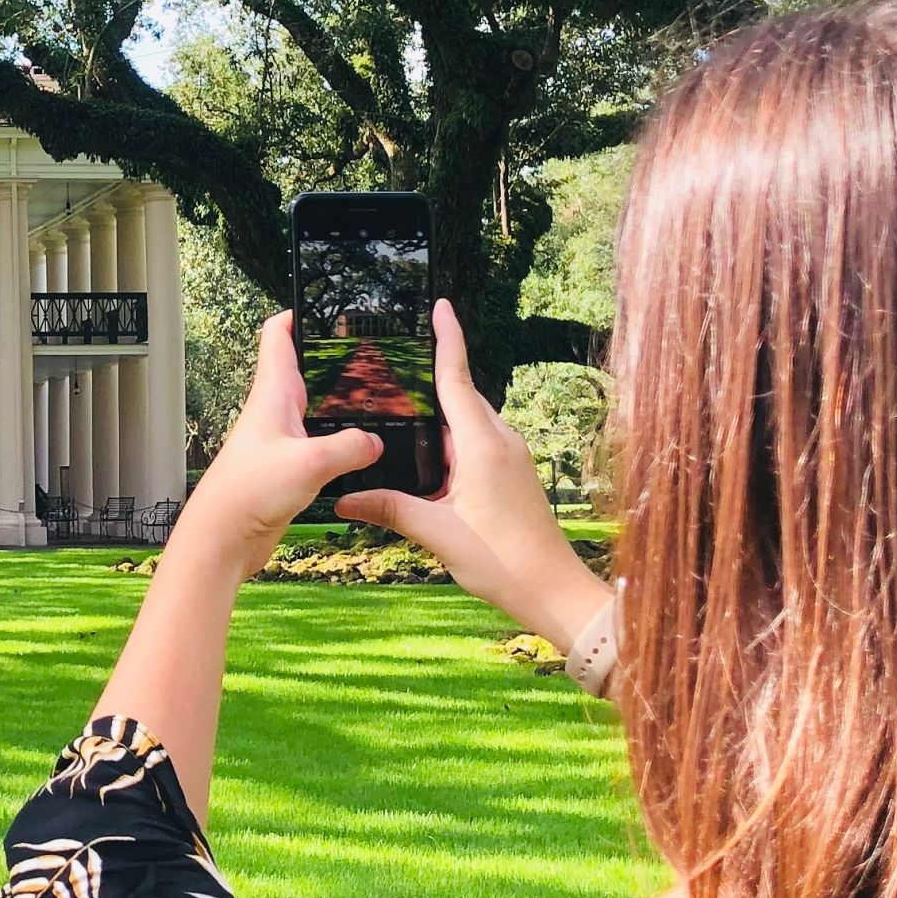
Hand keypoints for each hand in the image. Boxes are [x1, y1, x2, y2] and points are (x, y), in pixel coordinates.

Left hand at [181, 313, 379, 569]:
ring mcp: (278, 440)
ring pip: (310, 409)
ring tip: (369, 397)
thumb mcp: (310, 463)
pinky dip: (337, 442)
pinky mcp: (285, 468)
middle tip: (359, 348)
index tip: (319, 301)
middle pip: (300, 370)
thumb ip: (349, 447)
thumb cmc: (247, 492)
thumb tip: (374, 441)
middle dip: (327, 357)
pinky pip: (316, 444)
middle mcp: (273, 412)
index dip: (296, 313)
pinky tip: (358, 452)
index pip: (277, 336)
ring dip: (334, 402)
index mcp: (272, 395)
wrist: (223, 537)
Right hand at [336, 300, 610, 651]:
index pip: (458, 378)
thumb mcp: (437, 533)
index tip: (440, 305)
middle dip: (429, 377)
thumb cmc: (504, 561)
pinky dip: (451, 438)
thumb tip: (343, 499)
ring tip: (399, 409)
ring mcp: (510, 457)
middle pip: (460, 395)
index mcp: (483, 445)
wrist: (553, 591)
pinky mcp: (512, 474)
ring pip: (468, 421)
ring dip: (439, 414)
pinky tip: (426, 456)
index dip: (448, 339)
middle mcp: (501, 442)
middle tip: (390, 364)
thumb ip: (390, 508)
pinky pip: (477, 442)